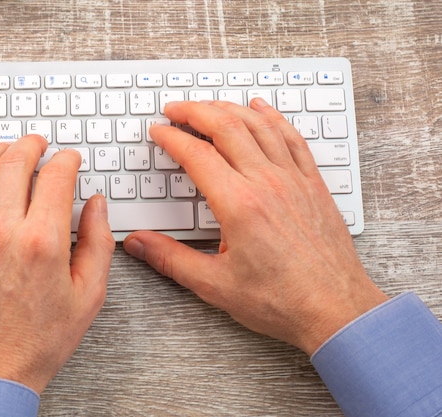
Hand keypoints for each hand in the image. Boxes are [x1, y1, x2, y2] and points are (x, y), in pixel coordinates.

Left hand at [0, 135, 114, 392]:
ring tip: (9, 150)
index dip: (67, 159)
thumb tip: (96, 205)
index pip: (56, 175)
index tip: (71, 159)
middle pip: (15, 162)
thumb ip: (98, 242)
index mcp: (43, 240)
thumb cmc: (39, 339)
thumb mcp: (89, 294)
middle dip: (32, 144)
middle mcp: (4, 230)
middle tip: (40, 142)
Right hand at [123, 99, 388, 354]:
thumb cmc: (282, 300)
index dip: (172, 137)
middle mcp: (267, 183)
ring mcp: (293, 179)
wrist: (336, 309)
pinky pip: (291, 137)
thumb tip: (138, 244)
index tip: (158, 131)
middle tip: (175, 108)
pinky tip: (262, 109)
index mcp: (239, 205)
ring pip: (258, 125)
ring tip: (209, 105)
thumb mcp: (215, 285)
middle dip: (195, 111)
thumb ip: (170, 259)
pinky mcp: (312, 184)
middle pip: (226, 127)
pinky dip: (273, 117)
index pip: (196, 154)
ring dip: (229, 108)